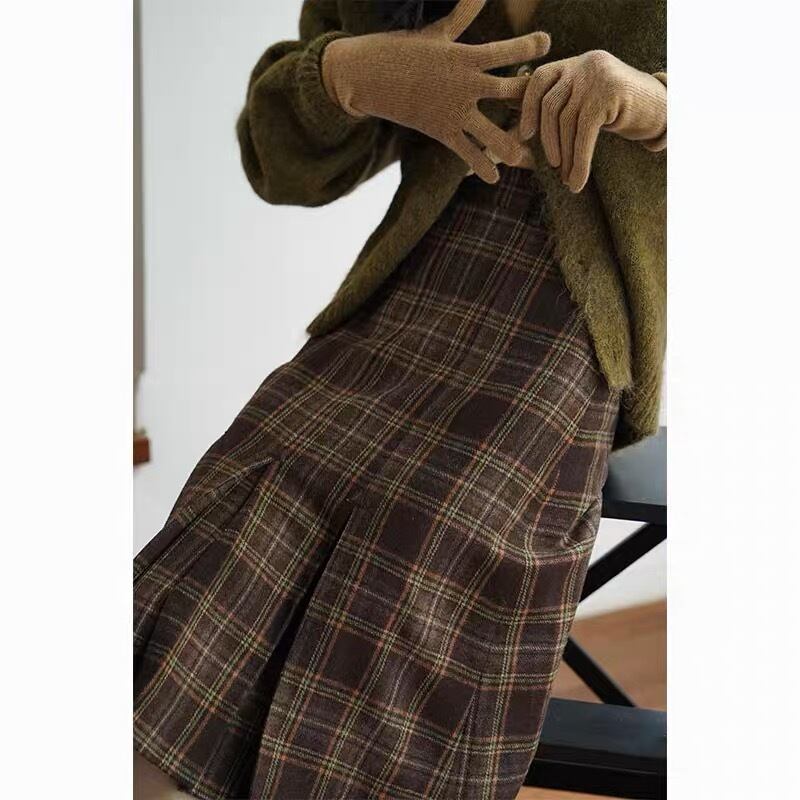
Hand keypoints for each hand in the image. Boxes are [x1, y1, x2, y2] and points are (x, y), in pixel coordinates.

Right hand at [322, 0, 550, 182]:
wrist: (366, 75)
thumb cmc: (401, 49)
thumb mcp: (436, 32)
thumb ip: (463, 12)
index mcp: (465, 56)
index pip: (505, 51)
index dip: (528, 46)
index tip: (547, 42)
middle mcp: (464, 85)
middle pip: (510, 94)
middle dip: (531, 101)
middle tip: (553, 109)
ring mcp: (453, 111)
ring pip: (491, 133)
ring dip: (512, 147)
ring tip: (529, 160)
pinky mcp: (440, 131)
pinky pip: (466, 152)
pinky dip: (480, 166)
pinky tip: (494, 179)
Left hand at [519, 50, 666, 191]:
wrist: (665, 110)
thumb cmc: (618, 112)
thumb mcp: (584, 105)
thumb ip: (558, 108)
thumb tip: (520, 128)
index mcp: (574, 63)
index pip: (540, 80)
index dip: (528, 108)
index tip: (526, 135)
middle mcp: (585, 64)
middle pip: (551, 106)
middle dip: (549, 142)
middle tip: (555, 169)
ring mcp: (597, 75)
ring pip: (567, 123)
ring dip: (566, 158)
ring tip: (568, 180)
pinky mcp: (609, 93)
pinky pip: (584, 134)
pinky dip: (579, 162)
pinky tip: (578, 182)